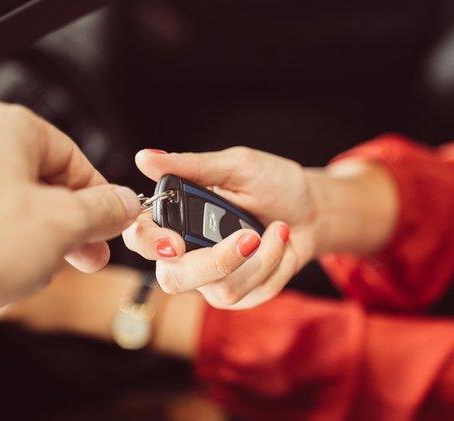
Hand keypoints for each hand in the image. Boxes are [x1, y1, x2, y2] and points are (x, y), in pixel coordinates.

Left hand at [0, 101, 141, 330]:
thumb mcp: (63, 225)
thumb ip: (104, 210)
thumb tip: (124, 204)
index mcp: (3, 126)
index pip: (73, 156)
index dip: (99, 198)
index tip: (112, 225)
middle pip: (40, 181)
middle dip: (68, 226)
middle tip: (86, 255)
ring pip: (9, 204)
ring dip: (35, 239)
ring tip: (38, 270)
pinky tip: (2, 274)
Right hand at [122, 147, 322, 308]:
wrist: (312, 209)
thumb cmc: (271, 182)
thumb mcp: (235, 166)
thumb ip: (192, 166)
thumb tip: (145, 157)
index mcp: (176, 218)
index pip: (141, 238)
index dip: (148, 244)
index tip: (176, 241)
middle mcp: (187, 252)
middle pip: (174, 279)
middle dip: (214, 263)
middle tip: (249, 237)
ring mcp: (213, 279)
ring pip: (221, 290)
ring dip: (261, 257)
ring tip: (279, 228)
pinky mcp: (242, 295)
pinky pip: (252, 293)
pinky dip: (275, 264)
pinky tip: (281, 242)